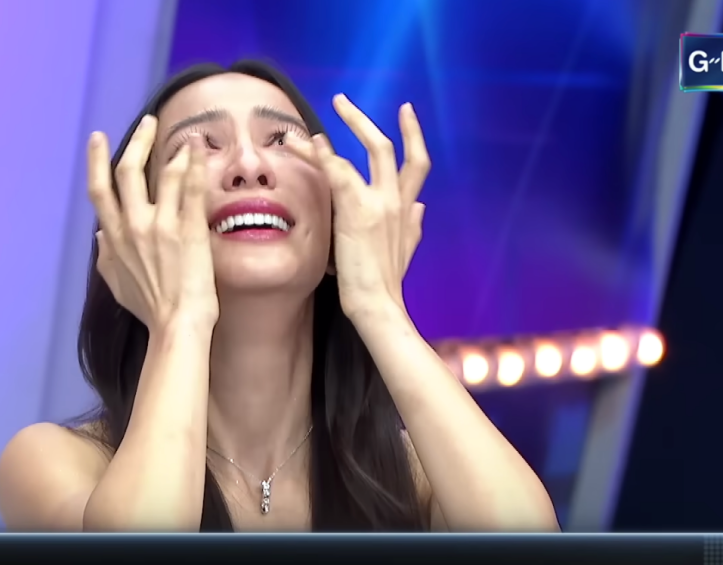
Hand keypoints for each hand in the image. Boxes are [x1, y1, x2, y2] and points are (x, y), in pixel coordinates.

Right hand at [87, 116, 218, 331]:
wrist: (176, 326)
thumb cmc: (150, 311)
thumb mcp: (116, 284)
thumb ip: (105, 258)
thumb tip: (99, 236)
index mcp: (113, 239)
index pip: (99, 191)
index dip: (96, 161)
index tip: (98, 139)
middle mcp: (132, 227)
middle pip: (127, 171)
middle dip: (137, 141)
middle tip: (149, 122)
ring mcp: (160, 226)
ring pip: (162, 173)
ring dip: (171, 149)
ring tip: (184, 136)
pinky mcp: (188, 229)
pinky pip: (190, 188)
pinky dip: (193, 165)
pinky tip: (198, 150)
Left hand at [287, 95, 429, 319]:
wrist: (379, 305)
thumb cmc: (387, 284)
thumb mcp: (407, 250)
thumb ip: (414, 226)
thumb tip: (423, 207)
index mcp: (407, 209)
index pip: (418, 163)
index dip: (413, 135)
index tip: (406, 112)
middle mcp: (396, 200)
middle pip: (388, 148)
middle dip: (363, 121)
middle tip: (341, 101)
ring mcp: (379, 203)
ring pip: (360, 155)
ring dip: (325, 140)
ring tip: (299, 133)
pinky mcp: (358, 209)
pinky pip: (339, 171)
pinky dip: (321, 155)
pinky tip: (304, 145)